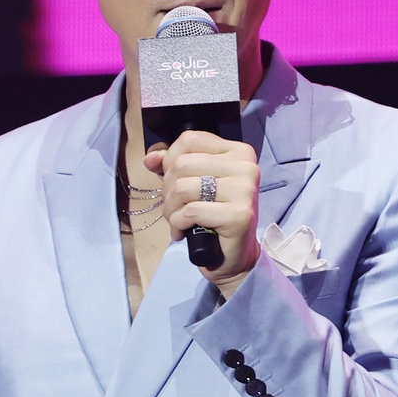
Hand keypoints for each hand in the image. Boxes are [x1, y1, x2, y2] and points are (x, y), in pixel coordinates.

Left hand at [143, 130, 260, 296]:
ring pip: (183, 187)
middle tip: (173, 207)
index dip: (170, 160)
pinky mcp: (239, 215)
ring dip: (170, 209)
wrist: (233, 256)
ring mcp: (245, 190)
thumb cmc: (212, 217)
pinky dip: (178, 223)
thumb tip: (150, 158)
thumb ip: (172, 166)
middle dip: (168, 189)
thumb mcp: (193, 184)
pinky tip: (182, 232)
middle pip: (183, 164)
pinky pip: (191, 211)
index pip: (190, 140)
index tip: (172, 181)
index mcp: (238, 152)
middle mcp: (246, 167)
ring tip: (176, 220)